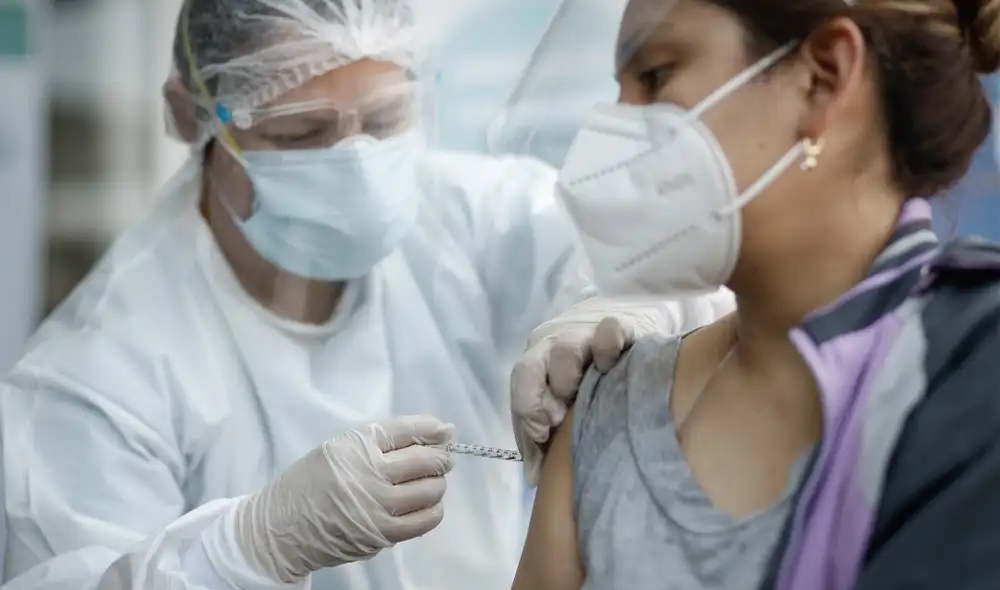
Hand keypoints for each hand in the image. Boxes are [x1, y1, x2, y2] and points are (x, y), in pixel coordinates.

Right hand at [232, 415, 454, 582]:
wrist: (281, 527)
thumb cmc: (312, 482)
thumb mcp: (340, 447)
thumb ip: (385, 439)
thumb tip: (441, 431)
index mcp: (356, 444)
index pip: (407, 430)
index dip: (432, 430)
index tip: (443, 432)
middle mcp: (369, 472)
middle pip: (425, 459)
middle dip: (439, 457)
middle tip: (437, 459)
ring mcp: (377, 505)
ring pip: (431, 489)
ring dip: (436, 483)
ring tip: (425, 482)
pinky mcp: (383, 533)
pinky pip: (426, 519)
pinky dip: (432, 508)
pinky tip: (422, 504)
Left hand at [510, 292, 733, 484]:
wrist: (632, 316)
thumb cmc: (594, 371)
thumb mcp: (568, 398)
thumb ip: (547, 435)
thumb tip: (535, 479)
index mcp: (536, 363)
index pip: (519, 389)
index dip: (526, 416)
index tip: (543, 438)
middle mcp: (552, 347)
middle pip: (528, 369)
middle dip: (542, 403)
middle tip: (562, 424)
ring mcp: (584, 334)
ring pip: (564, 352)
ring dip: (570, 380)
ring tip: (589, 401)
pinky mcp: (619, 327)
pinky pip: (609, 333)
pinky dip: (607, 350)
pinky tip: (613, 368)